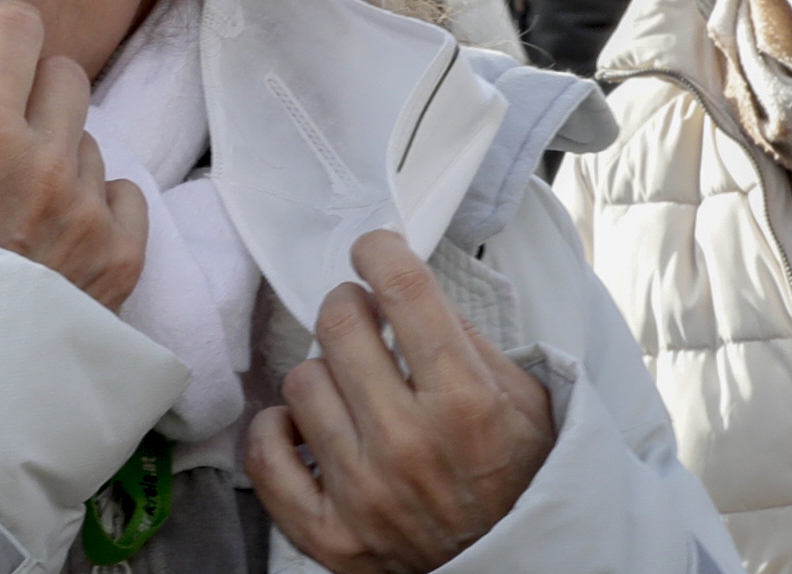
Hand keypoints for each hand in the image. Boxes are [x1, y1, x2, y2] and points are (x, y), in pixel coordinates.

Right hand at [0, 0, 147, 310]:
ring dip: (64, 159)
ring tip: (22, 212)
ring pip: (91, 140)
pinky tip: (57, 242)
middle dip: (36, 96)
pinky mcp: (121, 255)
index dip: (3, 36)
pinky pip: (124, 193)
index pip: (19, 28)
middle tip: (5, 141)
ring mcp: (87, 211)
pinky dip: (97, 208)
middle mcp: (43, 164)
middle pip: (66, 75)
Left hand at [247, 231, 554, 571]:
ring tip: (351, 388)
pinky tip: (307, 428)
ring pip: (301, 381)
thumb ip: (466, 337)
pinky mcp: (329, 534)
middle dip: (350, 306)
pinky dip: (278, 432)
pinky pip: (266, 455)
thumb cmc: (519, 479)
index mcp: (466, 402)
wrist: (519, 570)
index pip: (401, 288)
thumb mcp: (524, 398)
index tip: (374, 250)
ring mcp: (364, 492)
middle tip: (363, 319)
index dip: (379, 251)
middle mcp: (409, 444)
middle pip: (338, 324)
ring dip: (324, 374)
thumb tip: (401, 286)